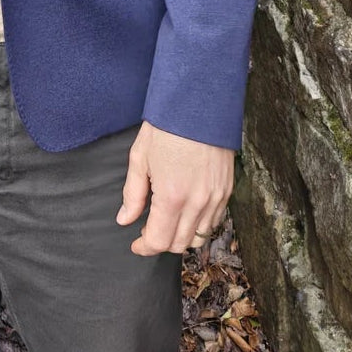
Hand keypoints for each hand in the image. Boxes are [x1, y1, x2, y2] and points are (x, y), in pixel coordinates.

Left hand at [116, 120, 233, 255]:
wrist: (198, 104)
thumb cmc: (166, 127)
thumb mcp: (140, 157)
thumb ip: (133, 193)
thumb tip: (125, 219)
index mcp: (171, 196)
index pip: (159, 241)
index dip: (145, 247)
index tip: (136, 243)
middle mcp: (197, 202)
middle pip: (180, 244)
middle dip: (161, 243)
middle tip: (148, 231)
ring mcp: (216, 197)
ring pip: (199, 236)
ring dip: (182, 236)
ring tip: (168, 221)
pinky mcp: (227, 190)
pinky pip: (215, 221)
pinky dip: (200, 224)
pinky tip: (187, 211)